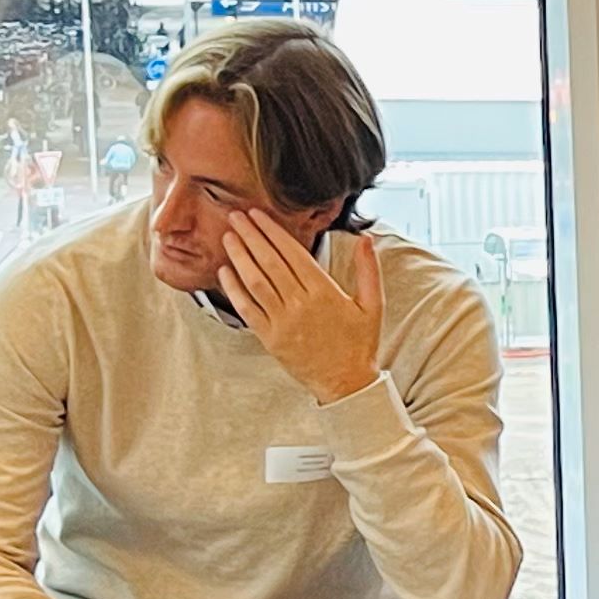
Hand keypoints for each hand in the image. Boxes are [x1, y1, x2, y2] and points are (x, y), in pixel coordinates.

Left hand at [222, 218, 383, 403]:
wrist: (346, 383)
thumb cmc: (360, 344)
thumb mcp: (373, 305)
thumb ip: (369, 270)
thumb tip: (366, 238)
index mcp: (325, 292)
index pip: (293, 253)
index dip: (273, 231)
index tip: (258, 215)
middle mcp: (301, 304)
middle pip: (270, 262)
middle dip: (251, 236)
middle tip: (236, 217)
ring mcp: (283, 322)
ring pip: (255, 282)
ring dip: (239, 257)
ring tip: (229, 237)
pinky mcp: (270, 338)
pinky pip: (247, 309)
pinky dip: (234, 289)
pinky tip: (225, 272)